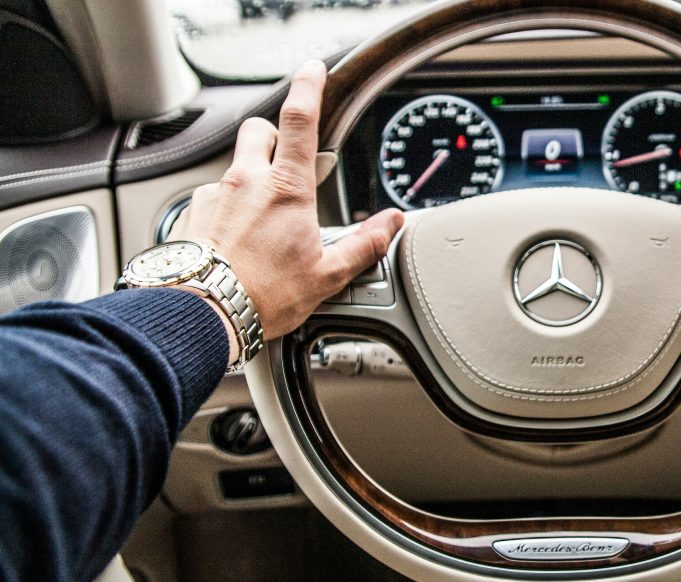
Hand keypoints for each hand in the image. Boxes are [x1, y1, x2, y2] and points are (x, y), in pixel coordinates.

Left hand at [171, 60, 404, 340]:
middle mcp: (245, 183)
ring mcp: (213, 197)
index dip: (309, 87)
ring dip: (250, 181)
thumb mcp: (326, 275)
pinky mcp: (190, 215)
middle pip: (259, 130)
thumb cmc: (262, 297)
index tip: (313, 70)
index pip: (300, 120)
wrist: (199, 314)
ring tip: (261, 223)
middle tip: (288, 160)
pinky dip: (226, 212)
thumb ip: (362, 245)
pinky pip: (212, 200)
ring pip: (234, 168)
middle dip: (274, 135)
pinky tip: (234, 244)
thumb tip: (391, 224)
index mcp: (286, 190)